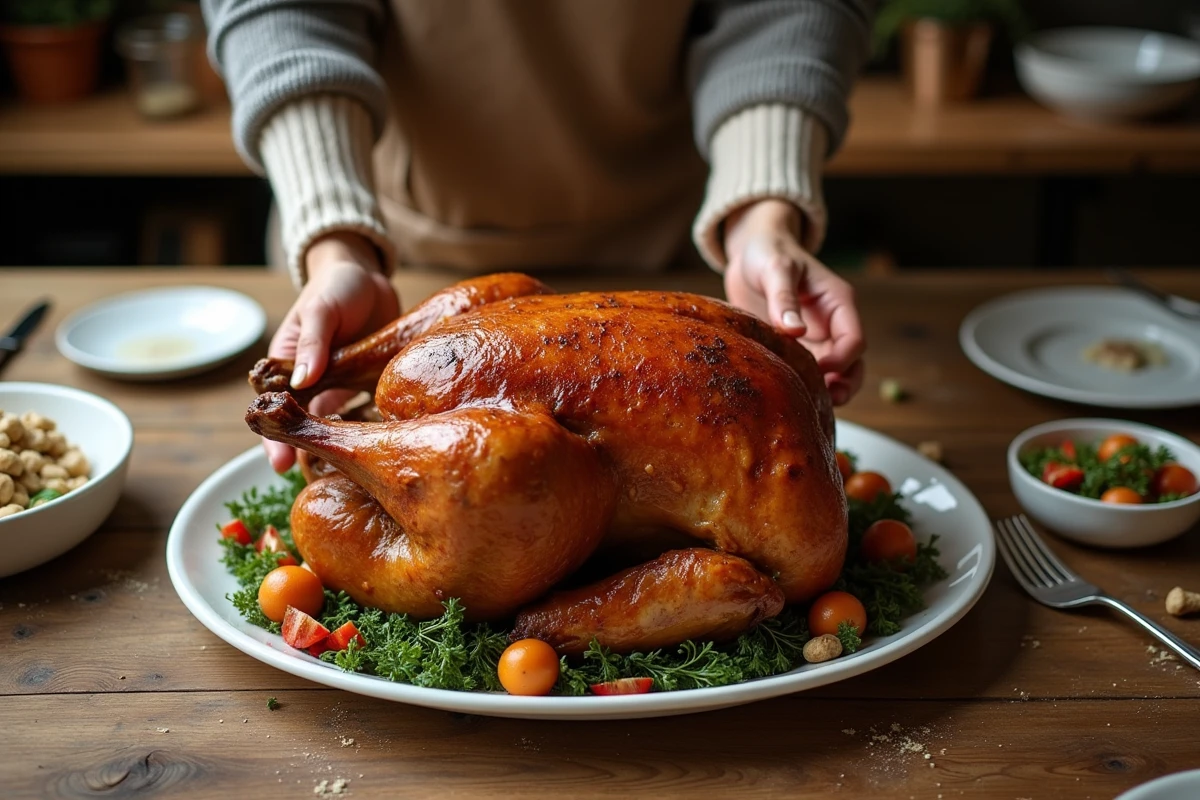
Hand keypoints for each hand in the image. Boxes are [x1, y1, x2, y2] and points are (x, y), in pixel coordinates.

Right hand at [263, 232, 399, 471]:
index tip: (280, 466)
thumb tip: (303, 381)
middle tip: (319, 481)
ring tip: (352, 474)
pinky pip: (370, 411)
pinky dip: (373, 427)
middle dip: (310, 454)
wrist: (369, 275)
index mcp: (290, 366)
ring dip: (343, 445)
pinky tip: (385, 445)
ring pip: (339, 425)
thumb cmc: (334, 287)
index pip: (277, 409)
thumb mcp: (320, 310)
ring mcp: (343, 386)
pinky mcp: (371, 384)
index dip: (274, 439)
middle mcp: (314, 383)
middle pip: (307, 426)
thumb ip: (313, 345)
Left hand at [722, 199, 864, 405]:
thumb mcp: (776, 268)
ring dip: (829, 390)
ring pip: (835, 373)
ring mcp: (816, 338)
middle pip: (852, 363)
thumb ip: (784, 298)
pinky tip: (791, 397)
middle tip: (827, 401)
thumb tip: (795, 331)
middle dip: (844, 383)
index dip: (842, 359)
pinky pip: (808, 372)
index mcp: (838, 303)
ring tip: (813, 405)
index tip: (818, 369)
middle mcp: (832, 324)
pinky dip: (805, 385)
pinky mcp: (796, 347)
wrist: (751, 251)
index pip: (854, 339)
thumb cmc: (768, 251)